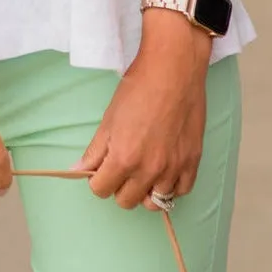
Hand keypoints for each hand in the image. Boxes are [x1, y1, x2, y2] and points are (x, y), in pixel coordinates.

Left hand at [72, 18, 210, 211]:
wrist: (173, 70)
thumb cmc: (137, 88)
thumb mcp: (109, 117)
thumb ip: (95, 150)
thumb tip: (78, 169)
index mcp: (123, 158)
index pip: (101, 190)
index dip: (97, 179)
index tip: (101, 167)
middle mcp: (149, 170)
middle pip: (126, 201)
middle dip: (119, 186)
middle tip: (121, 165)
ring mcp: (173, 169)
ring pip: (154, 202)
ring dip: (145, 189)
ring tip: (143, 169)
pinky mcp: (193, 162)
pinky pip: (180, 192)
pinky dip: (170, 186)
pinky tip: (164, 170)